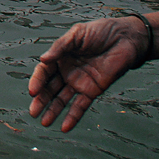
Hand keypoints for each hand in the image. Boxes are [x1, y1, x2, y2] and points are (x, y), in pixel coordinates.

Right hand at [28, 17, 146, 131]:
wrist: (125, 38)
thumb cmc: (101, 31)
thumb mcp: (77, 34)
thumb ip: (60, 47)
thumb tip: (43, 59)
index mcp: (61, 57)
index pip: (44, 72)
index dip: (38, 81)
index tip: (33, 91)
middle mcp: (67, 71)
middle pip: (51, 88)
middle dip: (42, 100)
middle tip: (33, 112)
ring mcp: (80, 82)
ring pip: (63, 100)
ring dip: (53, 111)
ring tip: (45, 122)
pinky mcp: (93, 90)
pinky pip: (81, 106)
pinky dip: (73, 117)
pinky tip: (65, 127)